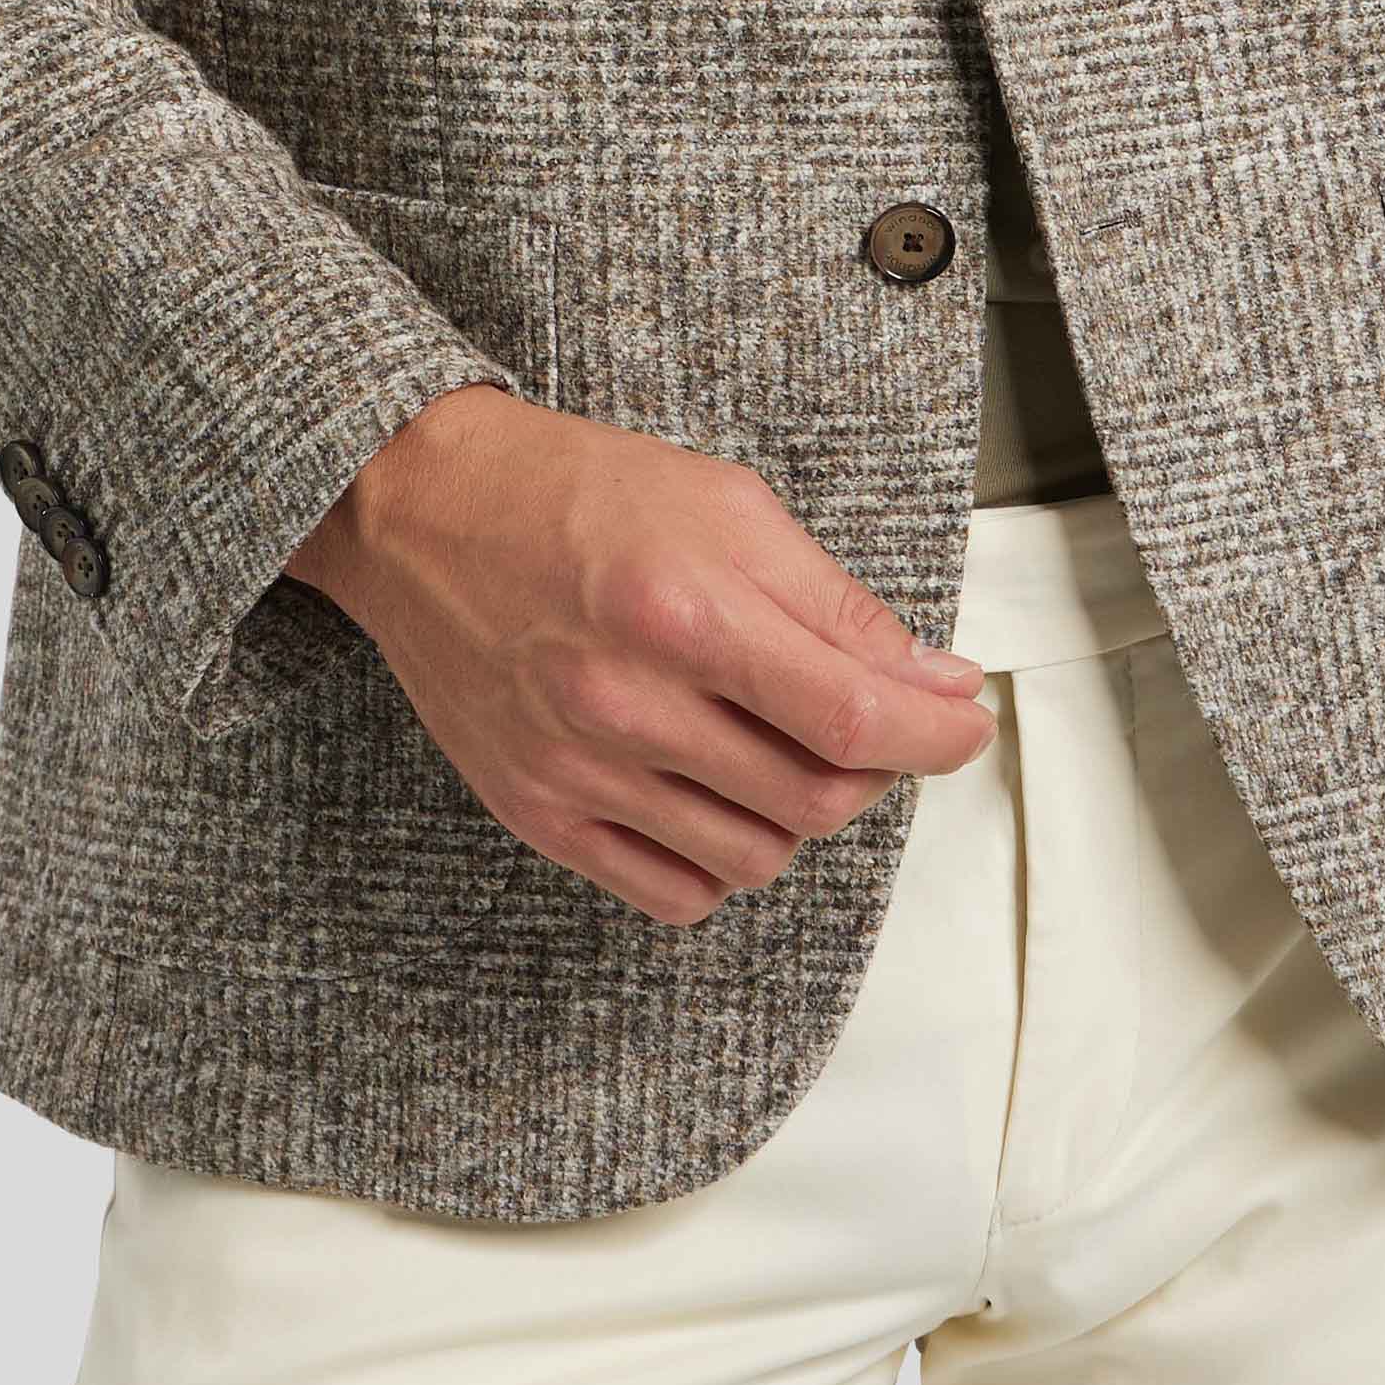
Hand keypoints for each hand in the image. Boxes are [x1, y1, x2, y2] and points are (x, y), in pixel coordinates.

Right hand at [285, 385, 994, 919]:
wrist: (421, 512)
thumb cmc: (572, 492)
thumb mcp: (725, 505)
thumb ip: (834, 603)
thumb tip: (930, 677)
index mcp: (685, 612)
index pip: (854, 717)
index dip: (935, 734)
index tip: (963, 723)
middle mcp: (629, 706)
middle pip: (815, 796)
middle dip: (879, 767)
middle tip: (879, 721)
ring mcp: (580, 771)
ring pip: (755, 854)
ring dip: (805, 811)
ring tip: (790, 745)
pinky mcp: (540, 814)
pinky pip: (673, 893)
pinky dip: (725, 861)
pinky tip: (724, 797)